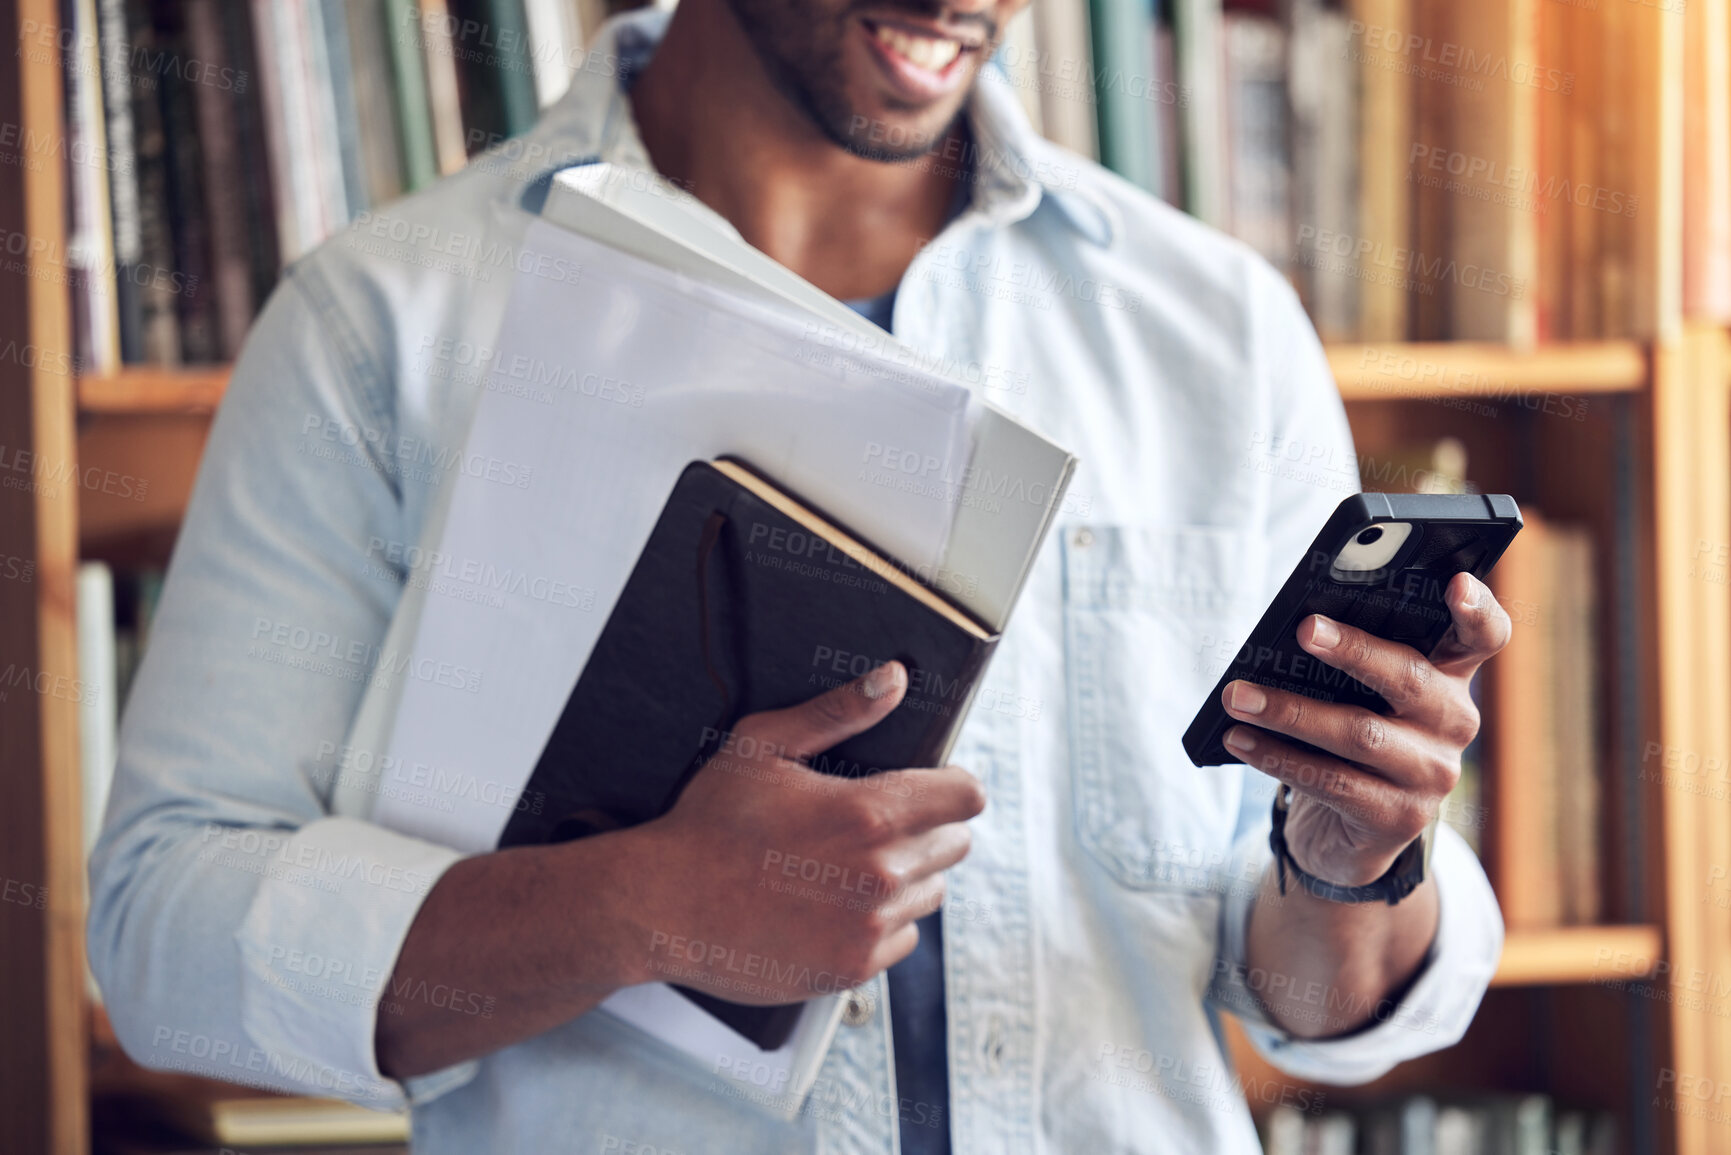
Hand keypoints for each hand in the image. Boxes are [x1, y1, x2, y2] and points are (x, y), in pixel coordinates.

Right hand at [629, 661, 985, 1003]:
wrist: (662, 906)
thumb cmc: (708, 823)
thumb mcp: (763, 746)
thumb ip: (837, 711)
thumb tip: (895, 679)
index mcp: (870, 813)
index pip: (967, 797)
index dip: (951, 785)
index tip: (929, 787)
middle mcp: (882, 875)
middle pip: (955, 846)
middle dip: (926, 829)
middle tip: (874, 827)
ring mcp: (869, 927)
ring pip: (931, 894)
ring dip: (906, 878)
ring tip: (849, 867)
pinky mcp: (852, 968)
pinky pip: (902, 939)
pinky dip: (880, 923)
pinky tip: (835, 906)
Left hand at [1219, 572, 1510, 886]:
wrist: (1347, 831)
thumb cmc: (1348, 734)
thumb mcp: (1356, 692)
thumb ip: (1346, 659)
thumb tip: (1291, 632)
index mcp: (1449, 675)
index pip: (1483, 635)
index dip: (1476, 609)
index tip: (1456, 582)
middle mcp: (1453, 722)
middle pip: (1411, 678)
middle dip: (1354, 650)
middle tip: (1304, 629)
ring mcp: (1432, 774)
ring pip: (1362, 734)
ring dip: (1291, 712)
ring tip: (1238, 697)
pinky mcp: (1399, 818)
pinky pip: (1333, 782)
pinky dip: (1278, 757)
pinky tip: (1240, 740)